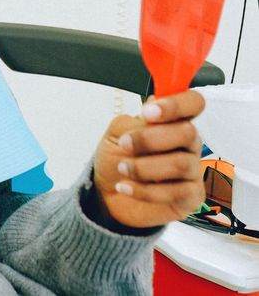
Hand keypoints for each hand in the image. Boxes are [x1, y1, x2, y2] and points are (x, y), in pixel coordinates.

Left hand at [87, 90, 205, 229]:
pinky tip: (127, 186)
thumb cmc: (116, 157)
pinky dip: (145, 190)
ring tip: (123, 168)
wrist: (107, 193)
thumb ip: (136, 121)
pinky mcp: (191, 197)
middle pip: (188, 132)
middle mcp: (187, 143)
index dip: (175, 104)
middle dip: (150, 139)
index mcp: (172, 121)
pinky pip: (177, 192)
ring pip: (181, 164)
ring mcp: (192, 171)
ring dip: (144, 167)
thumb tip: (153, 109)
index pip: (192, 103)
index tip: (148, 113)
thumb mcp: (117, 132)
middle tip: (125, 144)